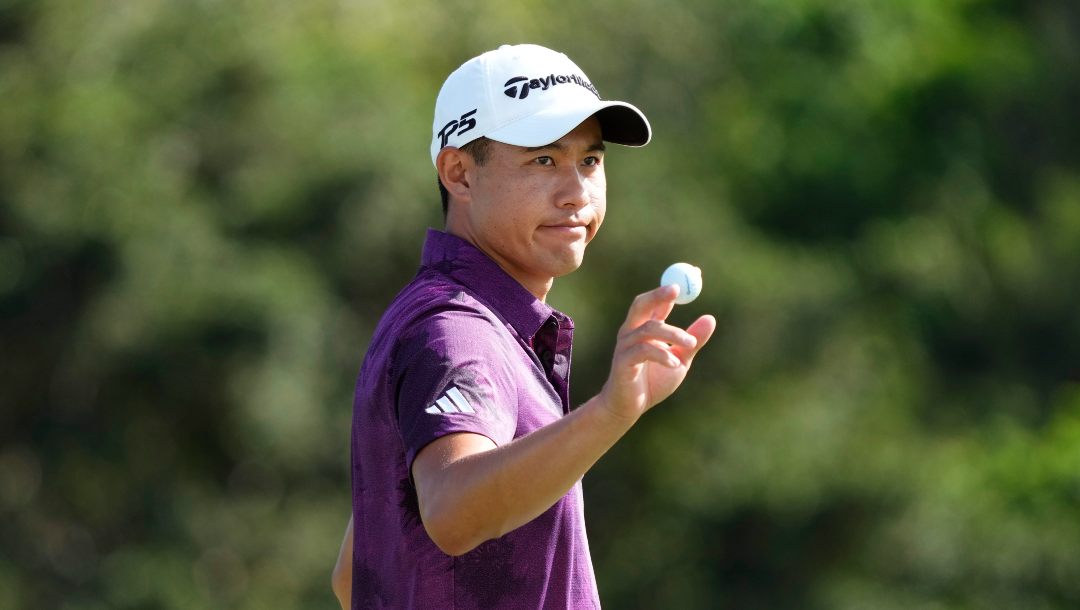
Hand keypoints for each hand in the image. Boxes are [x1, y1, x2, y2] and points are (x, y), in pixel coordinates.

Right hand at [597, 284, 715, 422]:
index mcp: (644, 328)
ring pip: (648, 328)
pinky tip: (674, 363)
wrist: (629, 407)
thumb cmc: (652, 382)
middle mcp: (631, 332)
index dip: (672, 288)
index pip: (657, 302)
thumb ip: (692, 340)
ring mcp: (625, 346)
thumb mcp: (680, 359)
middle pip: (642, 304)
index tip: (691, 276)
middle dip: (658, 294)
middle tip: (677, 290)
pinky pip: (643, 350)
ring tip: (690, 346)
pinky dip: (662, 354)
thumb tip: (710, 318)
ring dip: (672, 333)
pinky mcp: (623, 362)